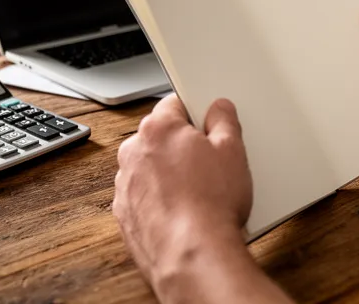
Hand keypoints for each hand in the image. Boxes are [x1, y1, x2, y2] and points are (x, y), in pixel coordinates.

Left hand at [113, 95, 252, 288]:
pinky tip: (186, 213)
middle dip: (184, 147)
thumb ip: (224, 120)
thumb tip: (219, 109)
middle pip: (161, 138)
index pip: (176, 104)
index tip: (210, 127)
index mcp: (157, 129)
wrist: (192, 254)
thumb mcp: (233, 150)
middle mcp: (133, 153)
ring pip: (152, 169)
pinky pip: (145, 197)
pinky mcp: (125, 214)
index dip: (198, 114)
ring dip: (171, 176)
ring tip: (200, 194)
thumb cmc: (210, 204)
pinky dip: (161, 202)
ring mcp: (125, 185)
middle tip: (212, 164)